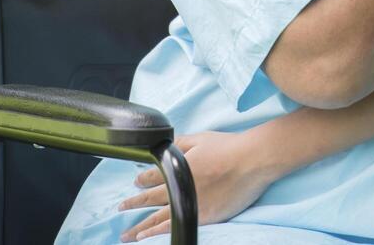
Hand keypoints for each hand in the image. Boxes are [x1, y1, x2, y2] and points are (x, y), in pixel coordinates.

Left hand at [117, 130, 278, 240]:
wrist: (252, 161)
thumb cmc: (228, 147)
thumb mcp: (200, 138)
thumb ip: (179, 143)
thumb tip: (162, 148)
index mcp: (176, 168)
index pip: (151, 176)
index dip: (141, 180)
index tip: (135, 184)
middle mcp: (179, 188)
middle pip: (149, 200)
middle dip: (133, 204)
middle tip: (121, 208)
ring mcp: (190, 204)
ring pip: (157, 218)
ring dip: (140, 227)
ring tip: (128, 234)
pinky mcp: (203, 216)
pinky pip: (175, 227)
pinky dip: (159, 233)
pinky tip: (149, 237)